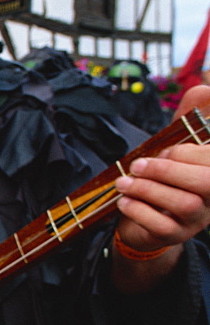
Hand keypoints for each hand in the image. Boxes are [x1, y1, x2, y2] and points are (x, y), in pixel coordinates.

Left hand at [114, 85, 209, 251]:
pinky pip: (163, 227)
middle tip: (137, 165)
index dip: (186, 152)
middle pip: (207, 183)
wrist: (143, 220)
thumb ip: (187, 121)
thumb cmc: (162, 179)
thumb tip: (204, 88)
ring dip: (149, 190)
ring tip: (123, 183)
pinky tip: (124, 202)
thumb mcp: (173, 148)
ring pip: (186, 205)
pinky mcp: (175, 237)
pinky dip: (141, 211)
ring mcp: (197, 220)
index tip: (163, 150)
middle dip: (169, 169)